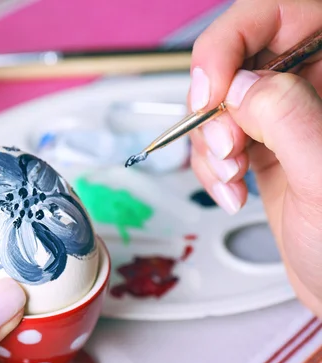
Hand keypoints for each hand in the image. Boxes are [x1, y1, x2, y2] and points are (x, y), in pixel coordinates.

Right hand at [189, 0, 321, 314]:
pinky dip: (208, 165)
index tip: (209, 90)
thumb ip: (288, 118)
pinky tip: (229, 189)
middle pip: (237, 61)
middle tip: (226, 146)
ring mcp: (285, 120)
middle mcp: (312, 89)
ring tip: (229, 174)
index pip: (277, 16)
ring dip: (208, 142)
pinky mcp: (263, 148)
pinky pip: (215, 139)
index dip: (232, 43)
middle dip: (217, 107)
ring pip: (219, 103)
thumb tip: (240, 85)